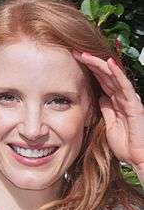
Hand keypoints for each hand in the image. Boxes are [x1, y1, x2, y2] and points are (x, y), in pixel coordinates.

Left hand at [72, 50, 143, 170]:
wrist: (136, 157)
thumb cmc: (125, 142)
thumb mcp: (109, 123)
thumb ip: (106, 109)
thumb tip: (100, 97)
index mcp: (115, 101)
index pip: (101, 80)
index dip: (89, 70)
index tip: (74, 62)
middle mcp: (121, 97)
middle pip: (105, 75)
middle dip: (90, 63)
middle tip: (75, 52)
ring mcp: (128, 99)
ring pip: (113, 76)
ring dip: (99, 64)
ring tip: (85, 54)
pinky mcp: (134, 104)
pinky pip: (124, 86)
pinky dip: (117, 74)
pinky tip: (108, 63)